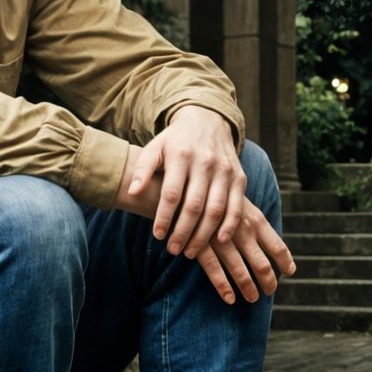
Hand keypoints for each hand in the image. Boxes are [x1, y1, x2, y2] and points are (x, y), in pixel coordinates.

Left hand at [124, 106, 245, 259]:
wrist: (207, 120)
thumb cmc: (175, 141)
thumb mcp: (155, 148)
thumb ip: (143, 169)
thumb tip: (132, 192)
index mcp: (181, 156)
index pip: (172, 193)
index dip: (164, 216)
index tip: (158, 235)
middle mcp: (205, 163)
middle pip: (195, 205)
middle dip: (183, 231)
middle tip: (173, 249)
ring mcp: (225, 171)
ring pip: (216, 209)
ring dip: (204, 234)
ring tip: (190, 251)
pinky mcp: (239, 177)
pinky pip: (237, 206)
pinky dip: (230, 225)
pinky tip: (220, 240)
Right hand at [193, 196, 294, 305]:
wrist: (176, 182)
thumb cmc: (207, 190)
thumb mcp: (235, 198)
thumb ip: (248, 216)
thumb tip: (261, 234)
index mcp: (254, 218)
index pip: (277, 245)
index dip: (285, 261)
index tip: (290, 272)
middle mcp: (242, 230)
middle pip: (262, 264)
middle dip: (268, 282)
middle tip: (269, 292)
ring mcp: (221, 238)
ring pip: (241, 271)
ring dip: (248, 288)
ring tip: (252, 299)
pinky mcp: (200, 244)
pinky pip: (215, 271)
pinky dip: (224, 287)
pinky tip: (230, 299)